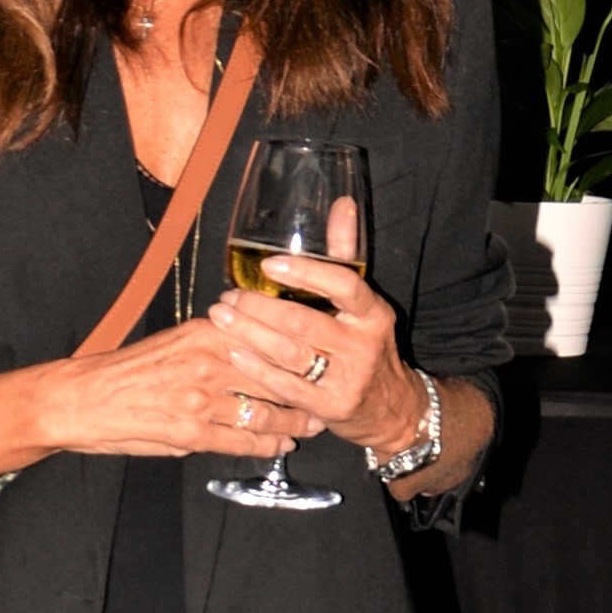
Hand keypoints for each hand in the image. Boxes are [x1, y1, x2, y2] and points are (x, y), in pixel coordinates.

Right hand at [9, 317, 320, 461]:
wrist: (80, 398)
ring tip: (309, 426)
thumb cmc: (124, 372)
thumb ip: (214, 349)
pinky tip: (280, 446)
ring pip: (265, 412)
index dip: (299, 352)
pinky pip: (241, 441)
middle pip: (276, 376)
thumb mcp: (174, 343)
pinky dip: (266, 445)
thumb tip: (250, 358)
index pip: (268, 338)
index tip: (319, 358)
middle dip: (305, 391)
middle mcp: (209, 360)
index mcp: (206, 332)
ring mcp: (201, 398)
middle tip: (326, 398)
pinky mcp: (190, 430)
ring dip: (292, 423)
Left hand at [205, 225, 422, 459]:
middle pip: (305, 322)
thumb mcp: (364, 304)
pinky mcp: (328, 407)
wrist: (390, 408)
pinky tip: (233, 351)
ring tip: (221, 316)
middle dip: (260, 308)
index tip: (269, 263)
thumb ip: (346, 257)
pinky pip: (285, 386)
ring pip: (289, 354)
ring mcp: (346, 380)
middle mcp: (363, 346)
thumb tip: (342, 204)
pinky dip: (256, 368)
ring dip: (249, 334)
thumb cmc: (367, 346)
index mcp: (374, 314)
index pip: (344, 285)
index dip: (306, 273)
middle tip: (228, 295)